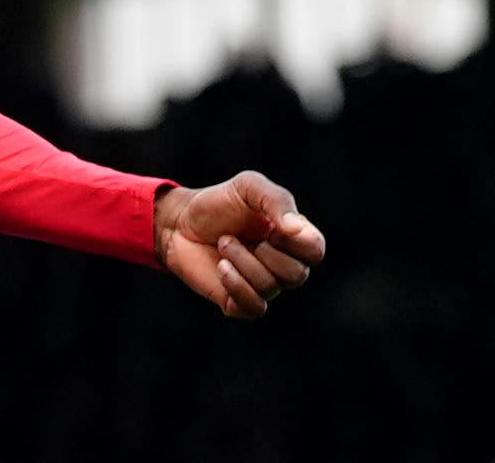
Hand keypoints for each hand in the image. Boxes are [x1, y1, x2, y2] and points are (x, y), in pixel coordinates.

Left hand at [153, 170, 325, 319]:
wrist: (178, 221)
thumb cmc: (218, 202)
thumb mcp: (248, 187)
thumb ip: (277, 201)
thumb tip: (296, 229)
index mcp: (291, 237)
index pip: (316, 251)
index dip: (297, 242)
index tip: (271, 227)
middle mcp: (281, 263)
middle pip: (297, 275)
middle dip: (265, 253)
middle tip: (236, 235)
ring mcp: (261, 284)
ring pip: (270, 287)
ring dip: (242, 262)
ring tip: (223, 244)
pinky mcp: (239, 301)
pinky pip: (254, 307)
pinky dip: (237, 286)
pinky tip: (221, 267)